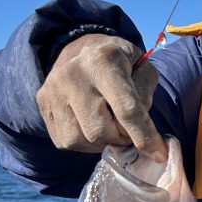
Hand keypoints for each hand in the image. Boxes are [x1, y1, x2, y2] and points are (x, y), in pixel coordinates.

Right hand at [36, 34, 166, 160]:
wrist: (80, 47)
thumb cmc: (119, 61)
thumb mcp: (142, 66)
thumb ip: (147, 93)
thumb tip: (142, 129)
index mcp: (103, 62)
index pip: (126, 110)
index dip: (144, 137)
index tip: (158, 154)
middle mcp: (73, 75)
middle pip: (100, 131)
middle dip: (120, 139)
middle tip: (128, 131)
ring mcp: (53, 90)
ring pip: (81, 140)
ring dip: (102, 143)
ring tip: (109, 128)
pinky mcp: (43, 103)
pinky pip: (65, 141)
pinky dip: (84, 143)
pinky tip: (91, 127)